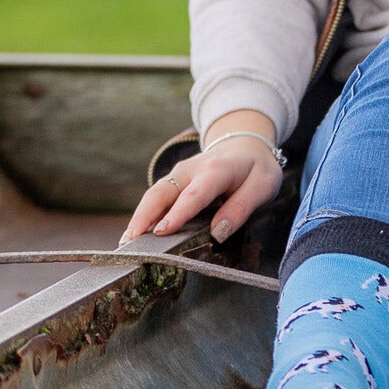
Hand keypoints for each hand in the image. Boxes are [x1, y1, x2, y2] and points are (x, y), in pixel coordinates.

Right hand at [121, 112, 282, 245]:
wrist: (245, 144)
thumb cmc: (255, 169)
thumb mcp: (262, 185)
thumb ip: (242, 207)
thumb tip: (218, 232)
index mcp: (216, 170)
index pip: (195, 194)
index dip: (177, 213)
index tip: (161, 231)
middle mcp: (191, 170)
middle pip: (162, 192)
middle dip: (144, 216)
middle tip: (130, 243)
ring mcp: (178, 174)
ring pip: (154, 195)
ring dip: (138, 218)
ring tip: (125, 244)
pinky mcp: (173, 181)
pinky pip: (155, 198)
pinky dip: (143, 216)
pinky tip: (135, 236)